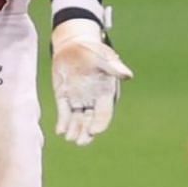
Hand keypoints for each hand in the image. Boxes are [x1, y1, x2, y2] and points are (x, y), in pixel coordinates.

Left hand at [50, 18, 133, 145]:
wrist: (74, 44)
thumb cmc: (93, 50)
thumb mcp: (103, 57)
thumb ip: (114, 67)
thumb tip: (127, 75)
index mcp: (105, 93)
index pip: (104, 113)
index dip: (100, 123)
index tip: (95, 131)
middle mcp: (92, 99)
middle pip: (90, 121)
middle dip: (86, 132)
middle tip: (80, 142)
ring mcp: (78, 99)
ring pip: (77, 119)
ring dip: (74, 130)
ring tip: (69, 139)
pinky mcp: (64, 96)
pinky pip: (64, 112)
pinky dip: (63, 122)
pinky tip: (60, 131)